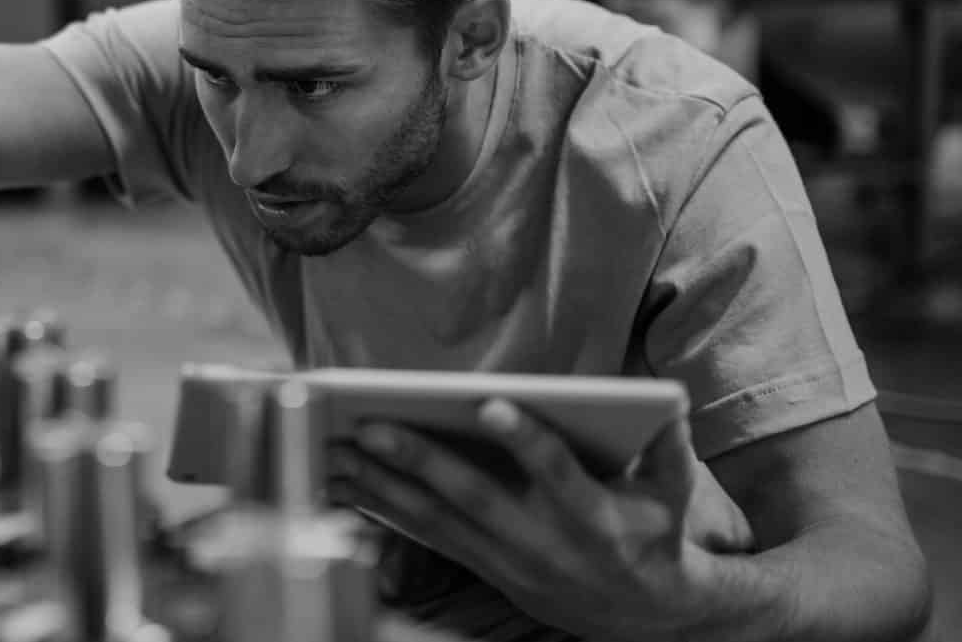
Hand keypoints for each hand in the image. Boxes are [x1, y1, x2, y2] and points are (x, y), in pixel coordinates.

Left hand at [329, 401, 753, 640]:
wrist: (643, 615)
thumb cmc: (656, 535)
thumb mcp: (675, 496)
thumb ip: (670, 448)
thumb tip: (667, 399)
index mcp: (594, 517)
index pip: (556, 473)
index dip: (525, 440)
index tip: (490, 404)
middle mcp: (544, 542)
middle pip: (475, 498)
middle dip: (420, 460)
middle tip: (371, 426)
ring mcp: (509, 561)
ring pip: (438, 522)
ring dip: (383, 487)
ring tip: (338, 451)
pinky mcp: (485, 569)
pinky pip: (428, 538)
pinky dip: (386, 512)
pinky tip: (350, 484)